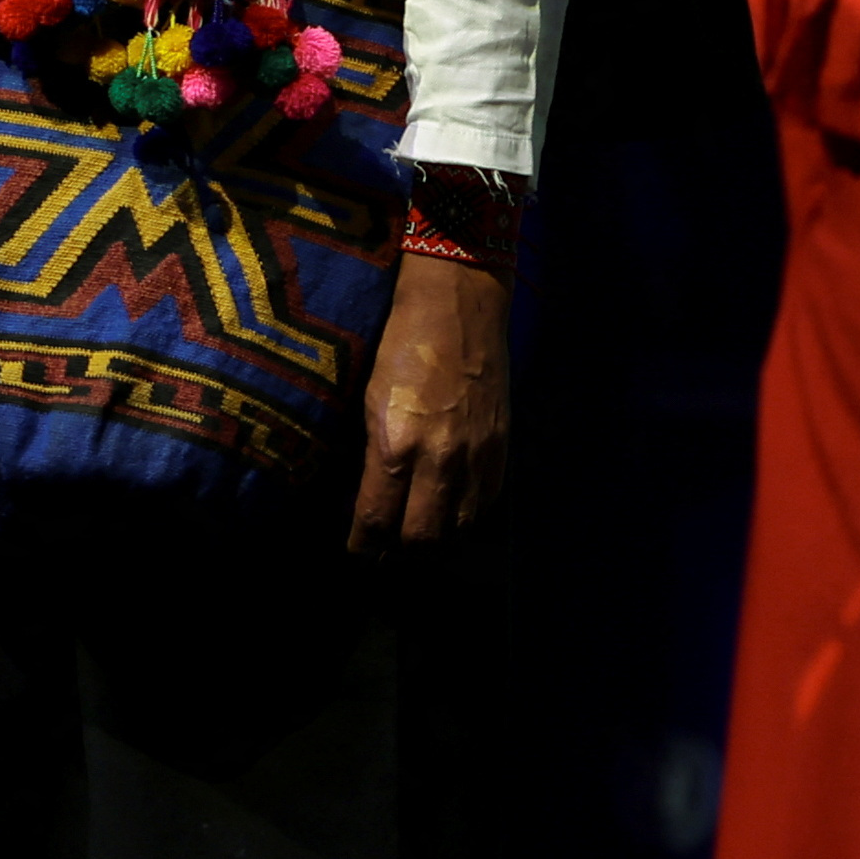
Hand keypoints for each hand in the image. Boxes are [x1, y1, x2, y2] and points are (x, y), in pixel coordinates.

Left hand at [350, 254, 513, 553]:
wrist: (461, 304)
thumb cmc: (402, 344)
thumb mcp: (371, 402)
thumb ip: (373, 456)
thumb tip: (369, 500)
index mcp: (396, 446)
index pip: (377, 520)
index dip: (364, 544)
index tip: (357, 548)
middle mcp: (440, 459)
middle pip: (421, 539)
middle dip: (399, 554)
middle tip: (385, 554)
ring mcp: (477, 455)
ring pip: (459, 529)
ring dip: (437, 543)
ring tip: (418, 543)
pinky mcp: (502, 446)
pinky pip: (486, 503)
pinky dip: (467, 518)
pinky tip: (452, 514)